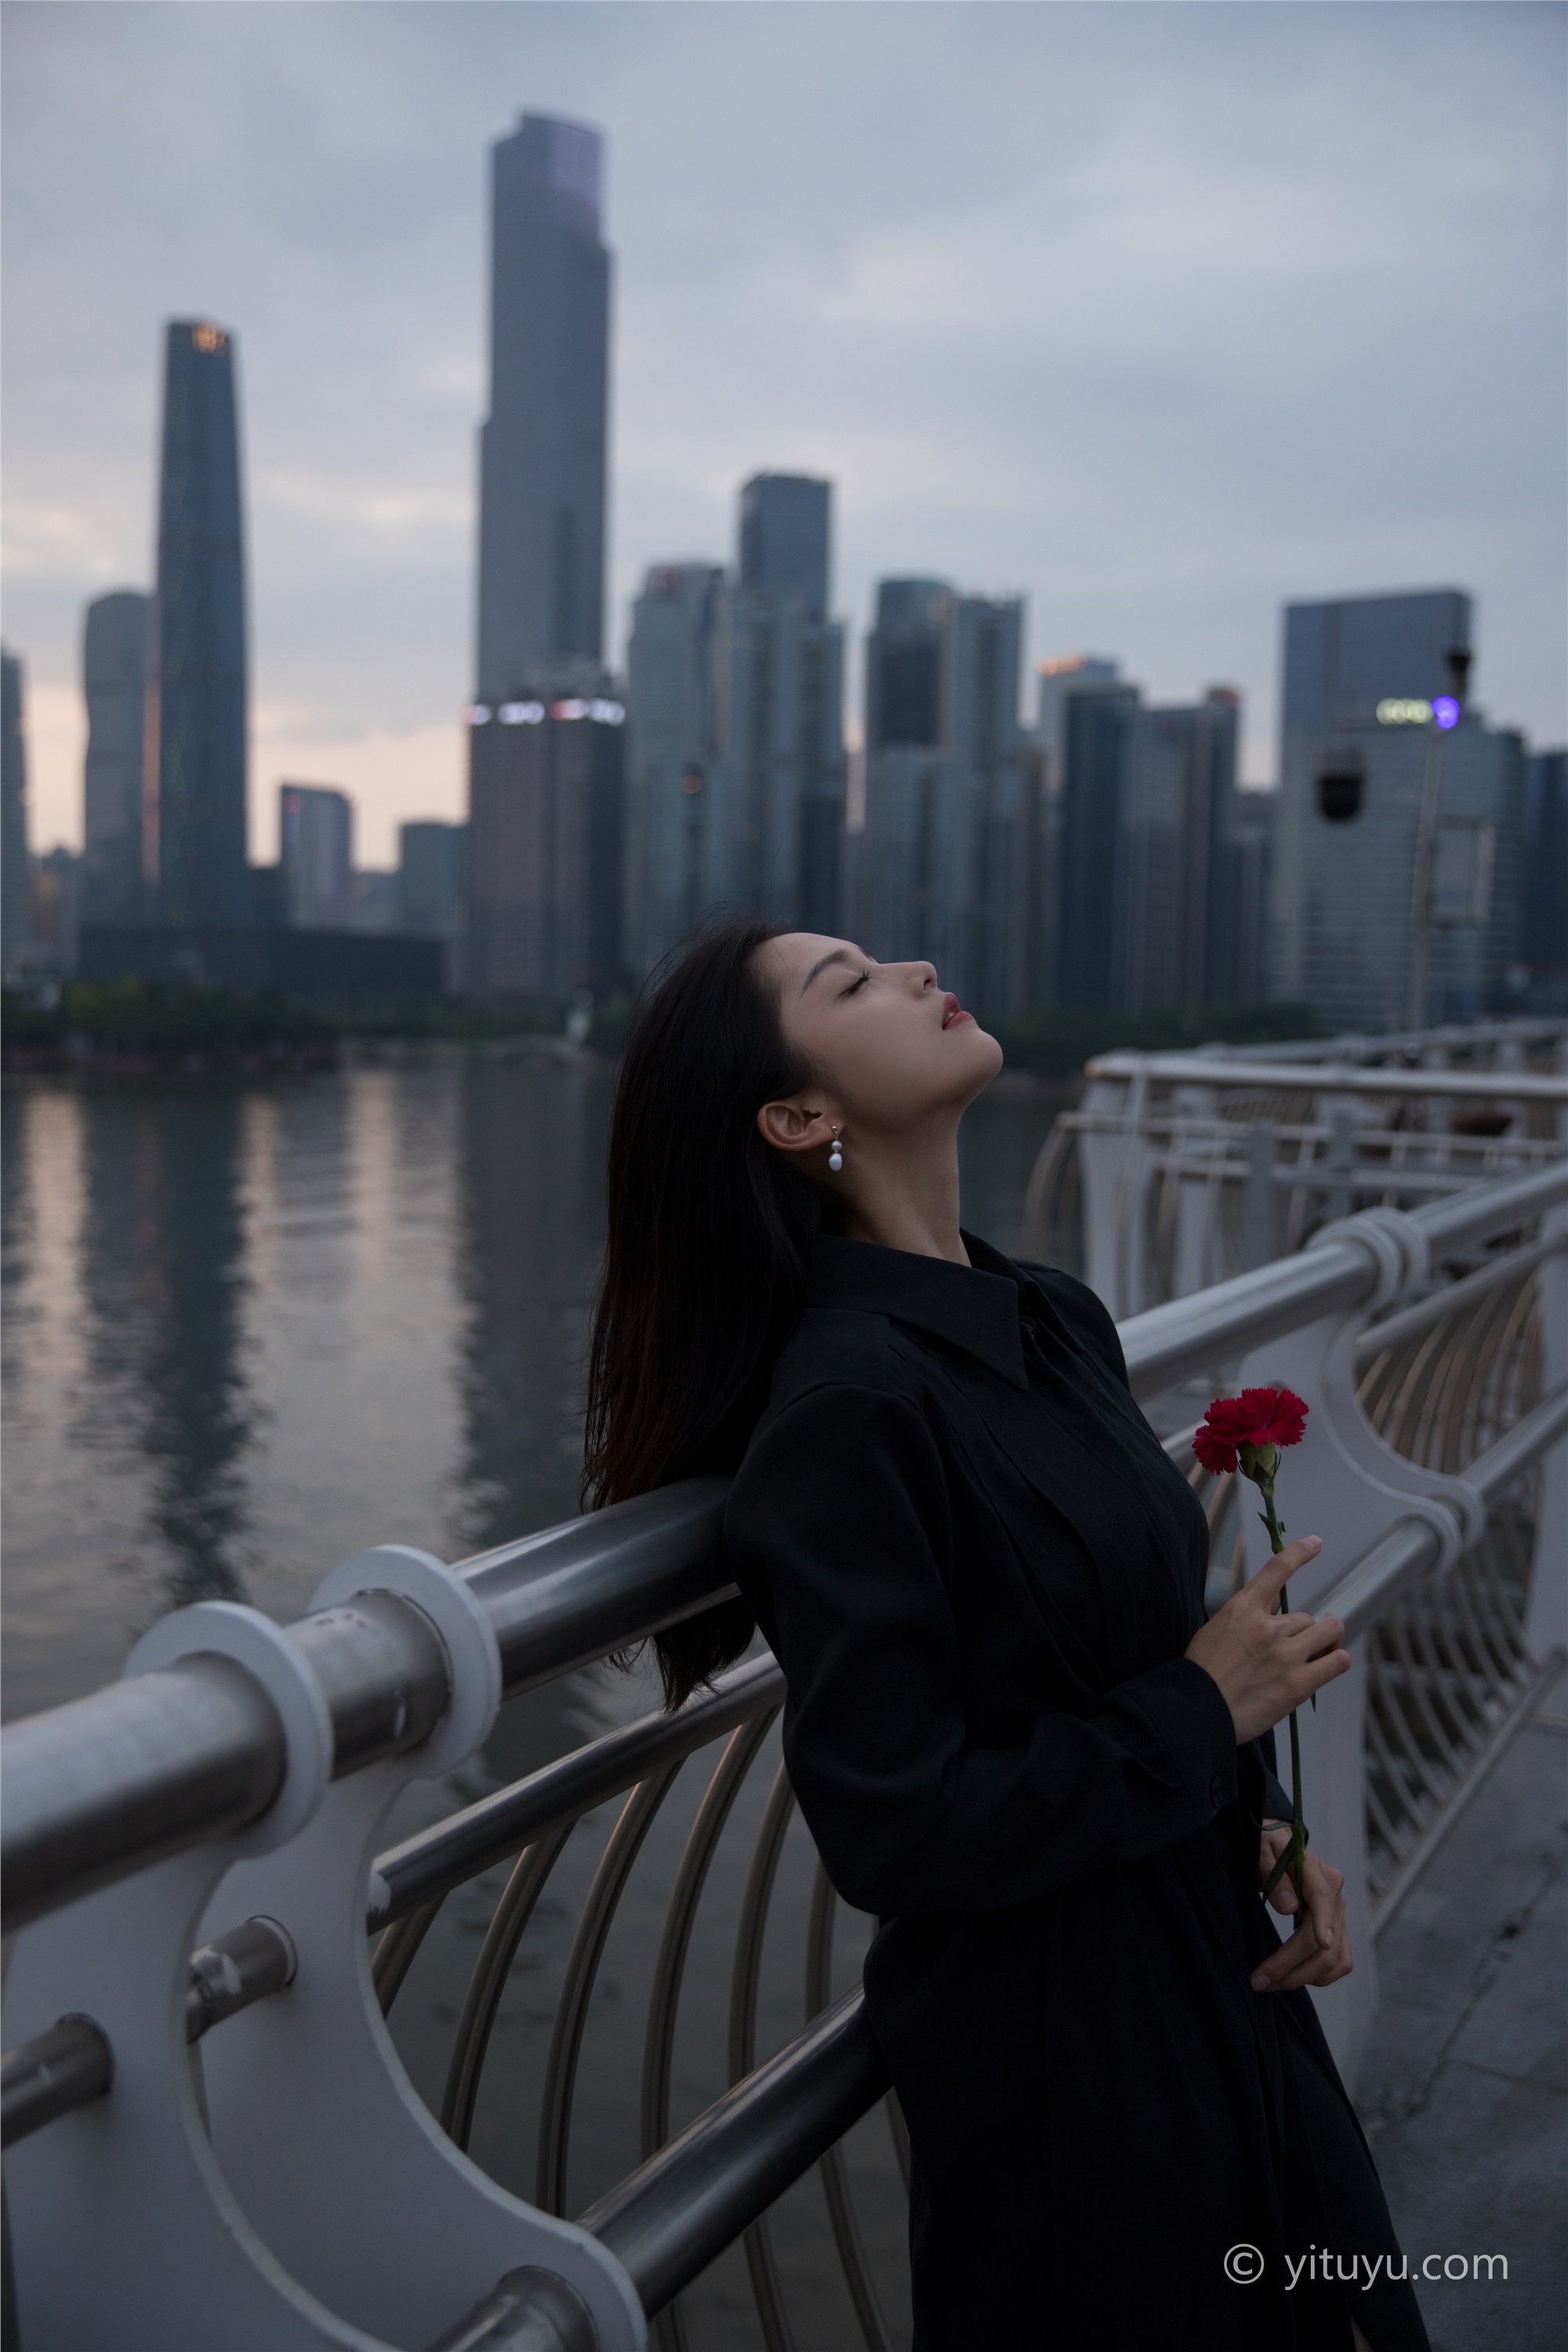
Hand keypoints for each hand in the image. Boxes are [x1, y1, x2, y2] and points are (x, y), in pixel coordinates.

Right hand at [1184, 1537, 1349, 1743]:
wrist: (1197, 1710)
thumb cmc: (1202, 1674)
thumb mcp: (1217, 1631)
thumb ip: (1248, 1613)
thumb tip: (1274, 1598)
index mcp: (1243, 1610)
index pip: (1276, 1570)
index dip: (1299, 1553)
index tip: (1315, 1543)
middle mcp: (1268, 1627)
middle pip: (1307, 1617)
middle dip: (1302, 1634)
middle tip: (1290, 1653)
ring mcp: (1285, 1655)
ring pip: (1329, 1631)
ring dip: (1326, 1642)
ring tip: (1317, 1654)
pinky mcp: (1299, 1683)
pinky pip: (1337, 1661)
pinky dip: (1336, 1660)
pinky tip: (1327, 1665)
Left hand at [1250, 1830, 1351, 1991]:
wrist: (1277, 1846)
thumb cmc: (1266, 1847)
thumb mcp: (1262, 1852)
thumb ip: (1274, 1876)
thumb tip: (1289, 1908)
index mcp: (1318, 1872)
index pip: (1322, 1901)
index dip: (1321, 1926)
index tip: (1320, 1944)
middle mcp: (1336, 1896)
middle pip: (1324, 1944)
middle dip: (1291, 1968)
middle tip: (1259, 1982)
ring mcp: (1339, 1915)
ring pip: (1336, 1960)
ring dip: (1305, 1978)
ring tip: (1272, 1983)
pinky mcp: (1339, 1930)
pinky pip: (1341, 1962)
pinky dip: (1320, 1977)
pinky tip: (1294, 1977)